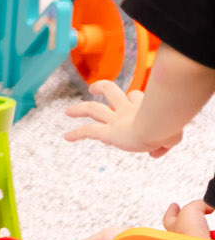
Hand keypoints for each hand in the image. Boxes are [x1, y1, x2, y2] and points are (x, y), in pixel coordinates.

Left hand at [65, 81, 180, 155]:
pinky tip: (67, 137)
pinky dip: (77, 134)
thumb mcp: (172, 137)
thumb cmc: (169, 128)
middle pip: (111, 91)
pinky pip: (89, 131)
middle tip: (93, 89)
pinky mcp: (108, 132)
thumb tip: (155, 152)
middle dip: (101, 87)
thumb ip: (163, 145)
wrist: (157, 127)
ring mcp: (116, 120)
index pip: (136, 97)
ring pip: (93, 109)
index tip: (133, 100)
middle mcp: (127, 109)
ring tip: (69, 111)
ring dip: (79, 109)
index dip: (134, 98)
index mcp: (143, 107)